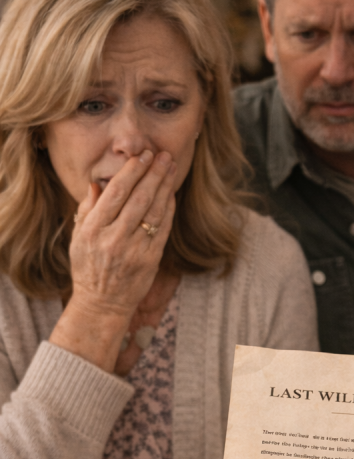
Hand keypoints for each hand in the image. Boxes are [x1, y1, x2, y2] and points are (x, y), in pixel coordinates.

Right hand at [49, 150, 176, 371]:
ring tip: (171, 167)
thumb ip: (87, 209)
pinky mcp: (150, 261)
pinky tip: (171, 193)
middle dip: (153, 173)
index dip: (132, 172)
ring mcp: (133, 251)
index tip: (142, 156)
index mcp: (93, 230)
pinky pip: (162, 229)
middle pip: (138, 198)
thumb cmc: (88, 267)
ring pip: (153, 211)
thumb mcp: (79, 237)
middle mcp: (113, 239)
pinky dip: (168, 209)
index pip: (115, 193)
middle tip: (163, 155)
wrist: (102, 303)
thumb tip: (98, 183)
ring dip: (164, 186)